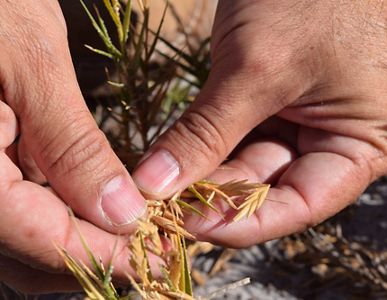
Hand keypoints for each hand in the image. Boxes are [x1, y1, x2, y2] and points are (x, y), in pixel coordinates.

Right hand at [0, 1, 148, 292]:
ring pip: (25, 244)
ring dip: (82, 245)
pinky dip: (64, 220)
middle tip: (152, 246)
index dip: (105, 255)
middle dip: (96, 257)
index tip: (159, 253)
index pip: (40, 239)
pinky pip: (22, 213)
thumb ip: (72, 146)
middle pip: (30, 256)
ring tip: (135, 231)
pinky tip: (99, 206)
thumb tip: (123, 213)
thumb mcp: (33, 64)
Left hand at [133, 0, 386, 246]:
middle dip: (214, 197)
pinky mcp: (270, 104)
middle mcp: (333, 140)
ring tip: (160, 184)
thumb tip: (156, 183)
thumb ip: (207, 132)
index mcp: (362, 142)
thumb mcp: (257, 68)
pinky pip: (234, 136)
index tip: (189, 225)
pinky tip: (170, 158)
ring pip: (246, 164)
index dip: (243, 222)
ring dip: (203, 174)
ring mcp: (300, 122)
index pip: (301, 205)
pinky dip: (203, 147)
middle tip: (162, 205)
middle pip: (269, 187)